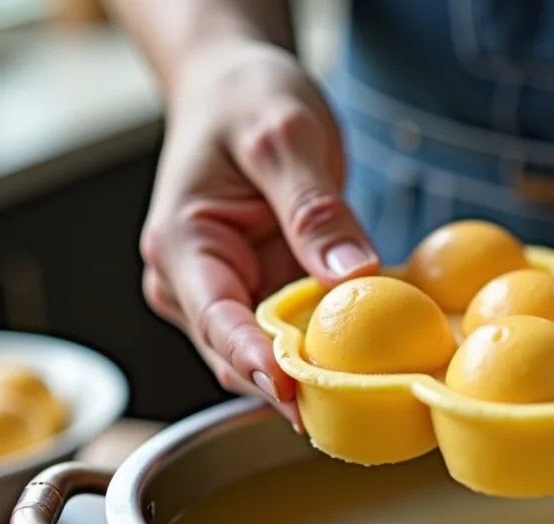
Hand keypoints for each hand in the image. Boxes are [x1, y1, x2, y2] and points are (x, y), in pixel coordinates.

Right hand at [140, 43, 379, 427]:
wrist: (234, 87)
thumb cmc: (247, 99)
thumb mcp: (287, 136)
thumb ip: (315, 208)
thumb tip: (353, 276)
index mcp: (181, 245)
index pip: (217, 321)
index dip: (256, 363)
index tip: (294, 394)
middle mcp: (192, 285)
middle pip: (238, 358)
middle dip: (292, 385)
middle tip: (358, 407)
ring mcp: (225, 297)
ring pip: (265, 359)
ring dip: (312, 375)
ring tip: (372, 391)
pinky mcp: (258, 297)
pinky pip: (291, 337)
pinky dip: (325, 350)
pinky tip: (370, 359)